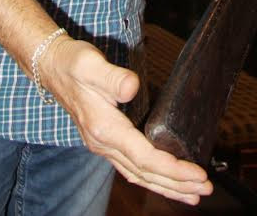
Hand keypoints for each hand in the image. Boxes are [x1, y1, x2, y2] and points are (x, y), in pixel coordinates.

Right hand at [42, 36, 212, 205]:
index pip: (144, 157)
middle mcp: (103, 144)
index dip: (172, 168)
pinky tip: (163, 180)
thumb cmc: (73, 64)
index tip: (196, 173)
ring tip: (191, 194)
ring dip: (165, 186)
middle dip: (176, 184)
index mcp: (104, 129)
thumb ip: (112, 77)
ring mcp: (103, 146)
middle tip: (204, 188)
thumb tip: (131, 88)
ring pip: (138, 175)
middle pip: (144, 173)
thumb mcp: (91, 65)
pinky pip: (131, 168)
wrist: (52, 67)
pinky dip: (151, 177)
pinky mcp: (106, 142)